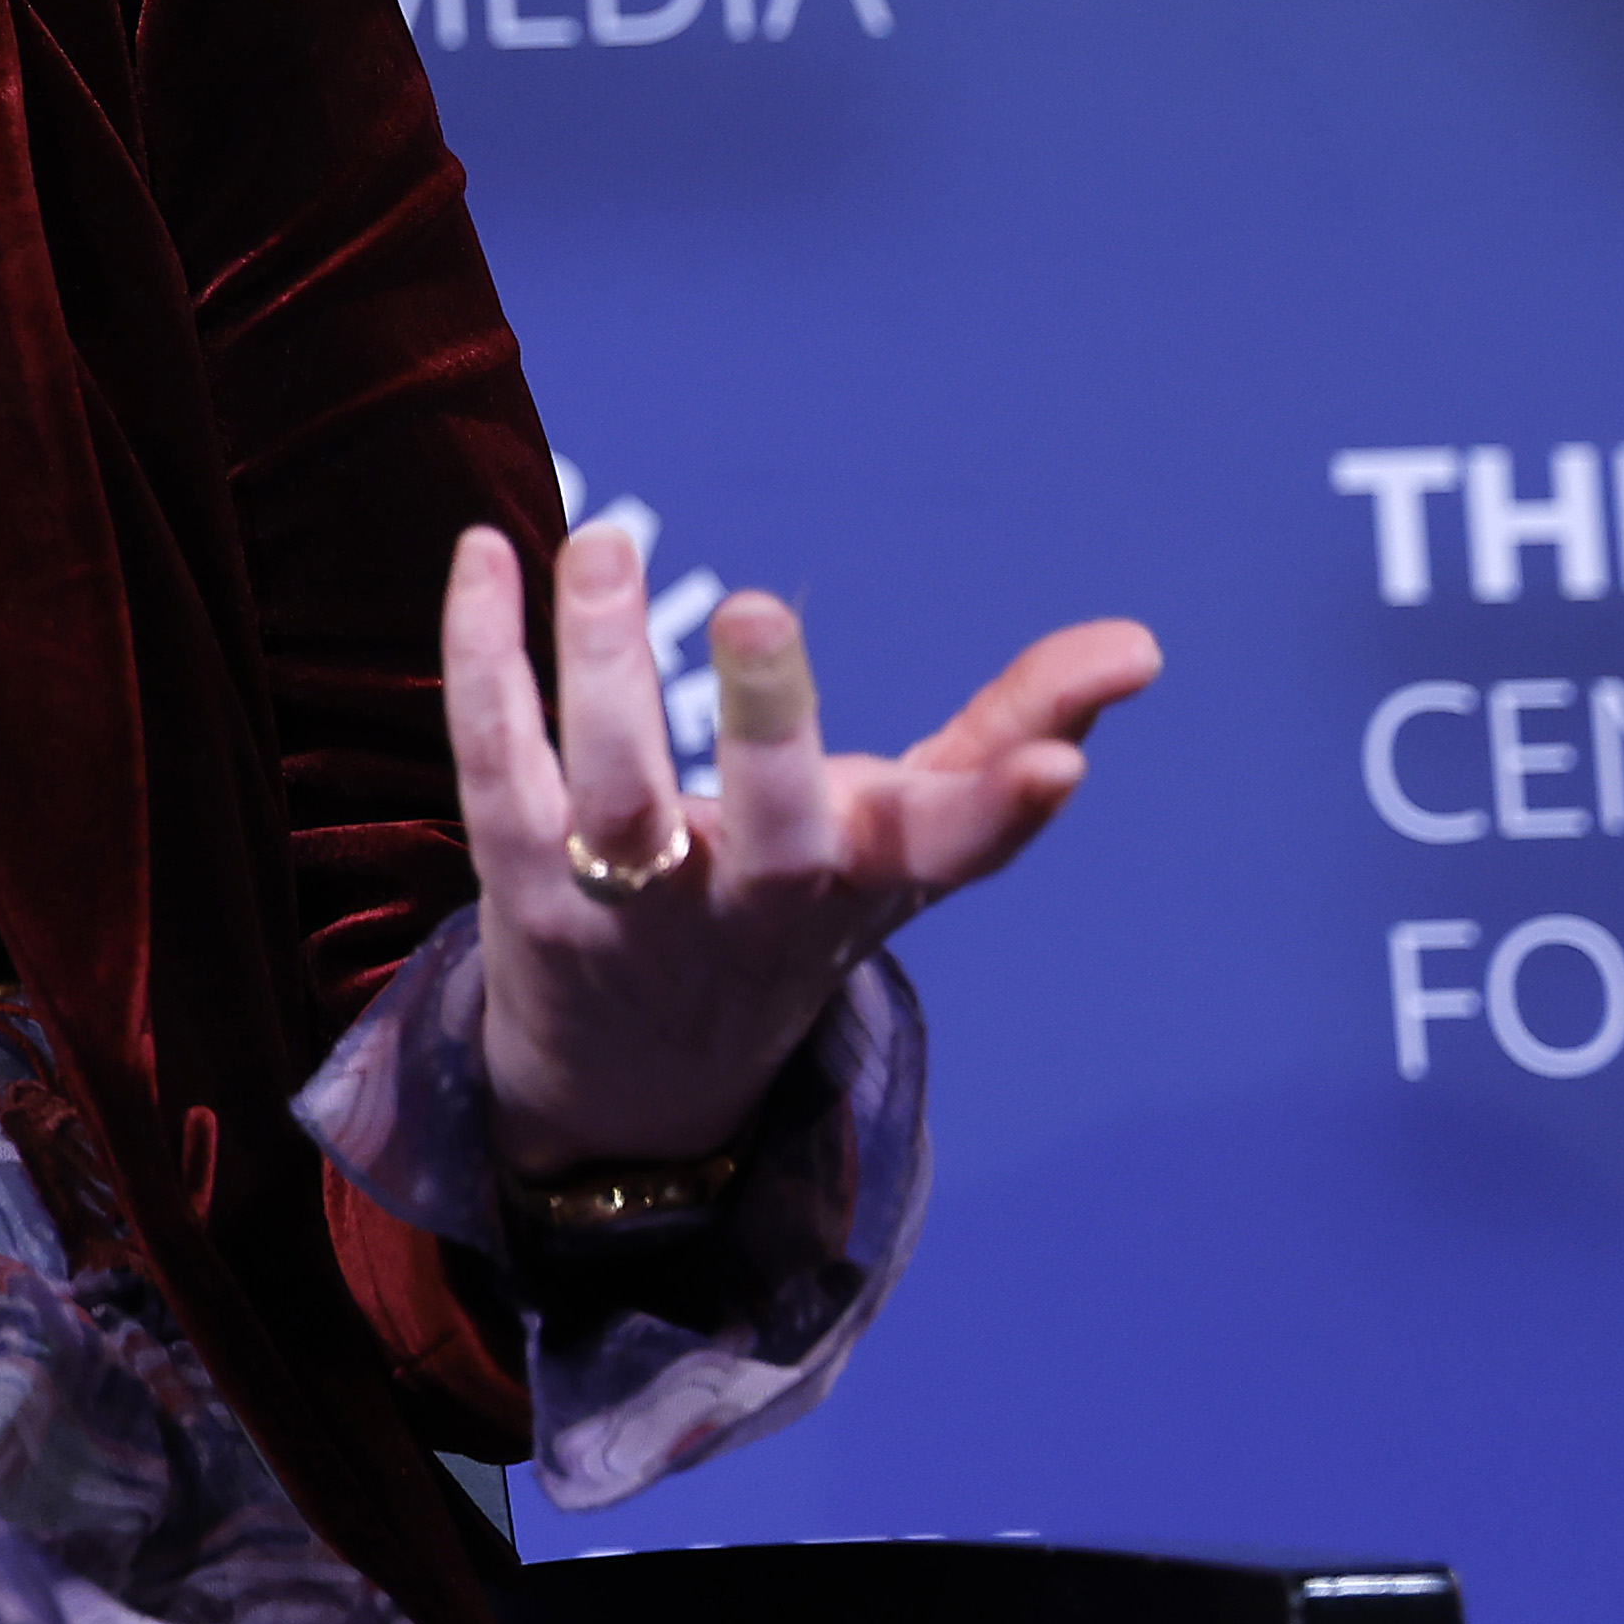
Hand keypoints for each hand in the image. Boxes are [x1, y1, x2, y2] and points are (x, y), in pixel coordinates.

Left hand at [441, 521, 1156, 1176]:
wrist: (635, 1077)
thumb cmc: (794, 910)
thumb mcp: (908, 843)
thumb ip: (1013, 733)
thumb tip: (1141, 644)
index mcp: (864, 883)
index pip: (952, 856)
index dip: (1004, 813)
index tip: (1056, 768)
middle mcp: (755, 907)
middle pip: (774, 837)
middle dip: (774, 730)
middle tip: (766, 609)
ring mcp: (632, 910)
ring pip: (611, 794)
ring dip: (598, 666)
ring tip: (603, 547)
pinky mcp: (520, 888)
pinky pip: (493, 766)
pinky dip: (483, 660)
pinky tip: (483, 553)